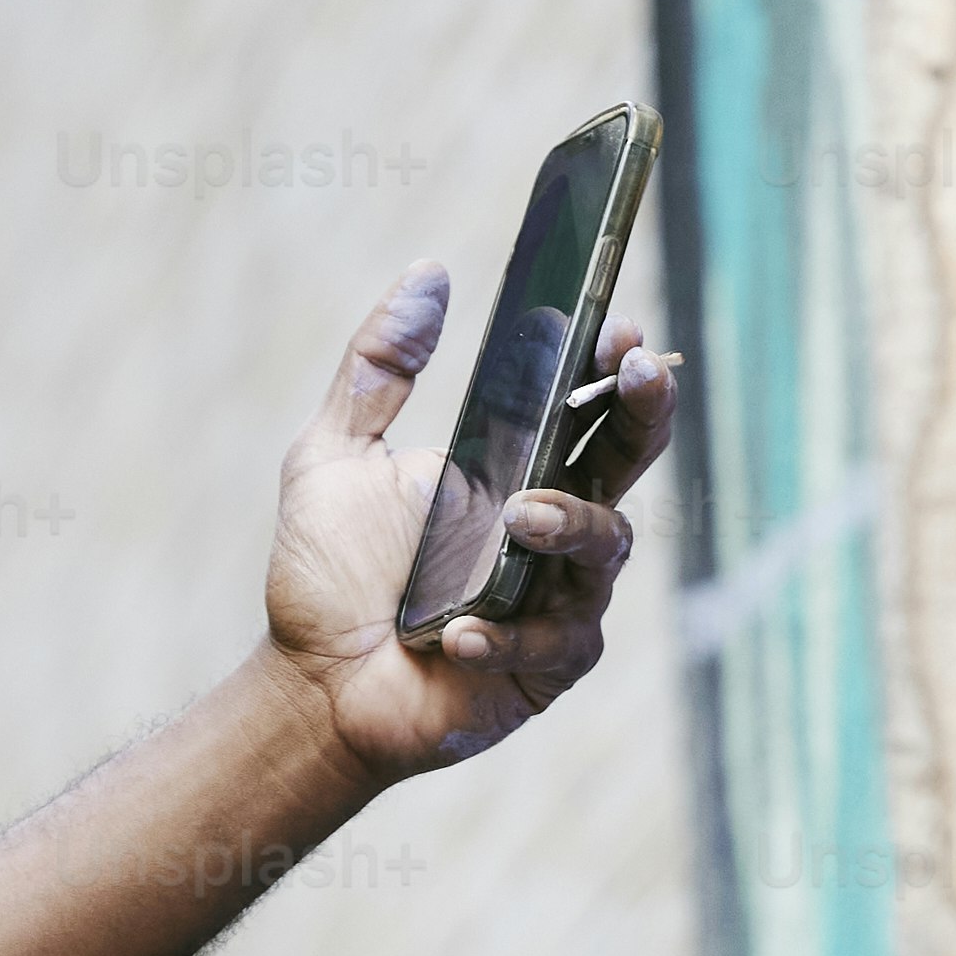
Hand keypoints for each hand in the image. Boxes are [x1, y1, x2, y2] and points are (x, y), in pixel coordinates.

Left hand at [260, 261, 684, 784]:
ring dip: (567, 524)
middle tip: (639, 376)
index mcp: (515, 470)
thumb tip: (429, 271)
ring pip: (604, 547)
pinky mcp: (547, 666)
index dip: (616, 365)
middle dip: (644, 413)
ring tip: (518, 516)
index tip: (616, 329)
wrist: (311, 684)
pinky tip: (453, 632)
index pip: (588, 407)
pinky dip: (506, 631)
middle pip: (629, 460)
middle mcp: (551, 528)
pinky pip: (555, 639)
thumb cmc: (329, 577)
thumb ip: (377, 366)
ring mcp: (559, 598)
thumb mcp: (333, 454)